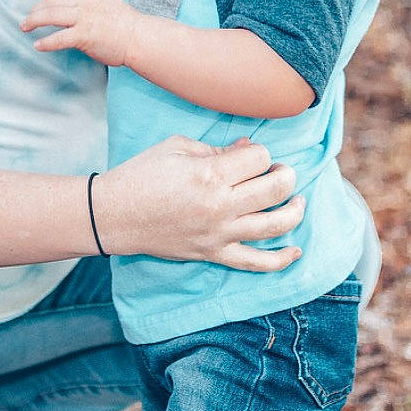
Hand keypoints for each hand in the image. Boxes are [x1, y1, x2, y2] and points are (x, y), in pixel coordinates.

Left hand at [21, 0, 145, 67]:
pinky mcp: (85, 35)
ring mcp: (85, 17)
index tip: (38, 7)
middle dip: (36, 10)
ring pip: (51, 15)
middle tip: (26, 19)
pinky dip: (46, 42)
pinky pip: (59, 38)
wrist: (140, 38)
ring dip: (34, 21)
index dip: (46, 0)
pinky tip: (38, 45)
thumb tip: (71, 10)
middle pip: (52, 2)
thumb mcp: (107, 3)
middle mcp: (86, 1)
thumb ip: (89, 3)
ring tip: (25, 28)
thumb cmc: (126, 25)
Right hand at [94, 136, 303, 271]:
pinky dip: (281, 259)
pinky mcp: (213, 254)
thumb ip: (217, 149)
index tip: (251, 155)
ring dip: (294, 210)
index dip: (261, 153)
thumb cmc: (141, 175)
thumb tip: (249, 149)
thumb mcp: (177, 148)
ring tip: (297, 200)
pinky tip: (297, 249)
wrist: (113, 215)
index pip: (259, 159)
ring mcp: (219, 234)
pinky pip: (256, 263)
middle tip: (280, 171)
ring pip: (275, 225)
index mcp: (209, 174)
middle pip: (276, 189)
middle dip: (286, 175)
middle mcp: (220, 206)